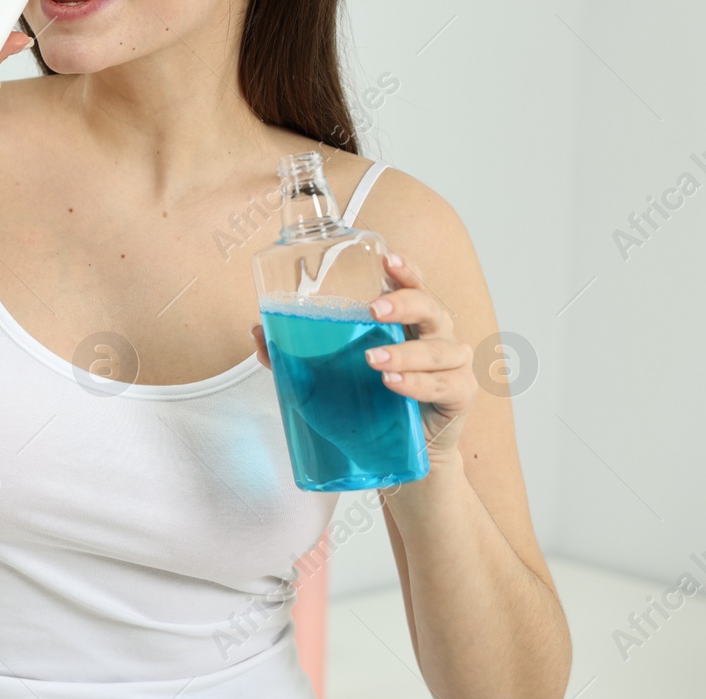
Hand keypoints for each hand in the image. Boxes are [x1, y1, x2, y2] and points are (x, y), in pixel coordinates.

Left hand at [249, 252, 475, 462]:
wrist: (395, 458)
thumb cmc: (365, 406)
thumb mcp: (324, 379)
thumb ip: (292, 356)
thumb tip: (257, 332)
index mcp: (406, 321)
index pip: (412, 285)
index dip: (405, 270)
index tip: (388, 259)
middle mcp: (434, 335)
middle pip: (431, 308)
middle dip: (404, 304)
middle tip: (373, 310)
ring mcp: (451, 365)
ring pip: (439, 349)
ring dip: (405, 353)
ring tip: (373, 360)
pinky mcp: (459, 396)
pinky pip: (446, 385)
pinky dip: (419, 383)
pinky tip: (394, 383)